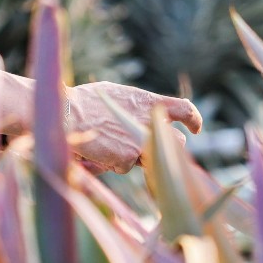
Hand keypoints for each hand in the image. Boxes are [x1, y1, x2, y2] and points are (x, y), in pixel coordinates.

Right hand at [65, 82, 202, 173]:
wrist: (66, 115)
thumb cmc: (84, 102)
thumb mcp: (116, 96)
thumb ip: (134, 108)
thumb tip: (139, 116)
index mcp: (147, 102)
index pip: (184, 109)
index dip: (193, 119)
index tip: (195, 128)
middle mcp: (150, 122)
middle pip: (176, 142)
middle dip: (167, 149)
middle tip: (147, 149)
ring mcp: (141, 141)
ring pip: (148, 158)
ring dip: (134, 156)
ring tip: (107, 143)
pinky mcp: (128, 158)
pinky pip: (125, 166)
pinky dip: (112, 162)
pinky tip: (97, 151)